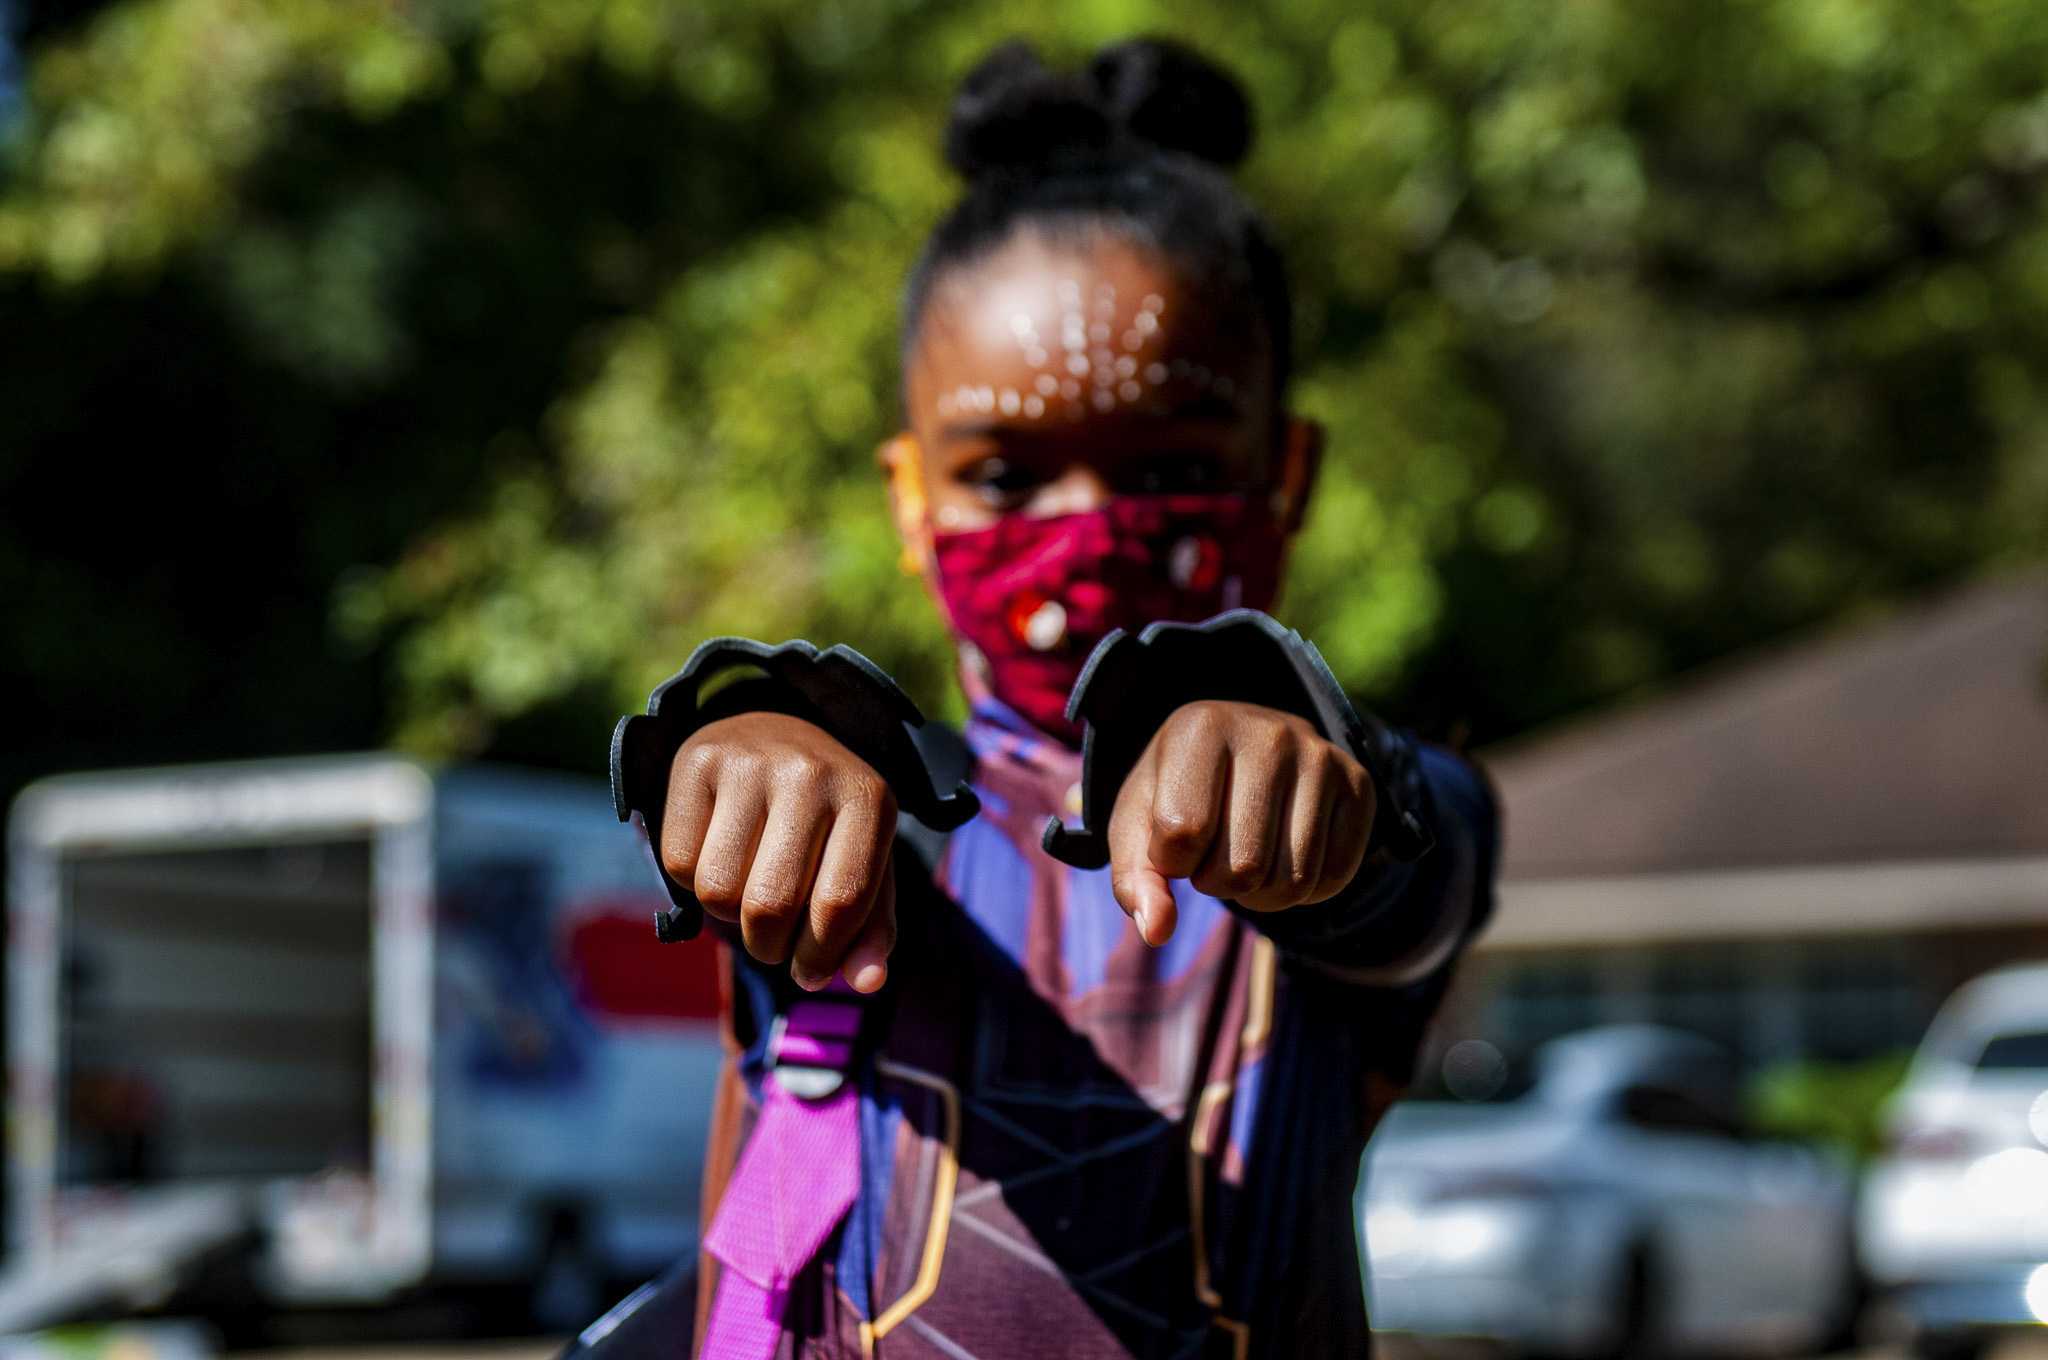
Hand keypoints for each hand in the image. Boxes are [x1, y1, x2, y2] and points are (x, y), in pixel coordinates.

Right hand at [659, 712, 897, 991]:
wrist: (776, 735)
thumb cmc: (826, 822)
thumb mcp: (863, 864)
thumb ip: (872, 929)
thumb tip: (866, 983)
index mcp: (868, 799)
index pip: (840, 904)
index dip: (819, 956)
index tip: (808, 972)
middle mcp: (811, 773)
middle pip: (770, 905)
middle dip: (768, 946)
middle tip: (772, 940)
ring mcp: (751, 761)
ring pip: (717, 891)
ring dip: (727, 916)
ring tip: (746, 891)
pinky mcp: (697, 760)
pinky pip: (677, 863)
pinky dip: (691, 881)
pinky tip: (717, 855)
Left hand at [1107, 700, 1374, 944]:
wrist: (1244, 750)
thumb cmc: (1182, 793)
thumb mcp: (1139, 825)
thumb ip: (1135, 880)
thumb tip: (1156, 932)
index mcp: (1202, 726)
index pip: (1182, 835)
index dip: (1170, 863)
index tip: (1174, 841)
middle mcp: (1270, 733)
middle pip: (1242, 867)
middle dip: (1217, 882)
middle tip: (1213, 853)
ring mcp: (1321, 757)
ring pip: (1291, 880)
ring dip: (1259, 895)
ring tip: (1245, 859)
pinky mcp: (1359, 785)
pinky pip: (1333, 878)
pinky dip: (1303, 893)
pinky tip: (1284, 859)